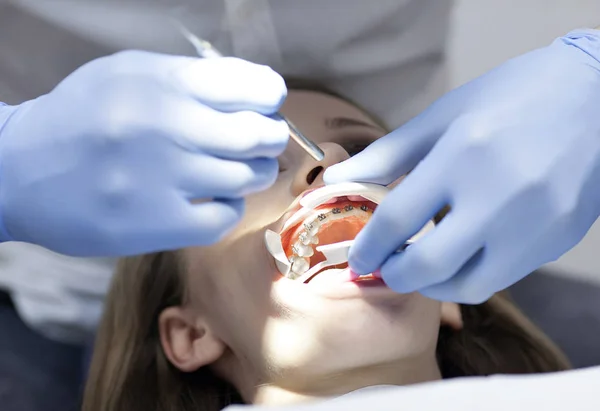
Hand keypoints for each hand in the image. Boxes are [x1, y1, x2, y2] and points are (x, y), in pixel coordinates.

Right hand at [0, 51, 287, 256]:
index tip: (268, 105)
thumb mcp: (129, 74)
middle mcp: (168, 126)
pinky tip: (212, 200)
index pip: (252, 86)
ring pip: (247, 178)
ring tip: (234, 170)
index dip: (270, 97)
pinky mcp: (157, 224)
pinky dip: (228, 208)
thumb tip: (256, 91)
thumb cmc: (82, 117)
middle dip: (271, 139)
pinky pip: (224, 217)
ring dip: (252, 174)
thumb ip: (191, 78)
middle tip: (262, 142)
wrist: (19, 171)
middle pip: (258, 135)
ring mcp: (164, 178)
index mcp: (163, 82)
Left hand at [324, 29, 599, 302]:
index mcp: (463, 157)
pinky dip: (470, 274)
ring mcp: (532, 227)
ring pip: (467, 285)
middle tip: (383, 267)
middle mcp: (499, 199)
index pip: (397, 220)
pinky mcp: (554, 242)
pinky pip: (501, 277)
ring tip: (419, 263)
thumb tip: (337, 180)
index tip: (358, 256)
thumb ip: (387, 155)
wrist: (596, 97)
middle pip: (429, 266)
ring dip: (433, 283)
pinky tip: (460, 253)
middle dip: (394, 275)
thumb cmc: (513, 97)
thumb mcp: (444, 116)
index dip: (367, 246)